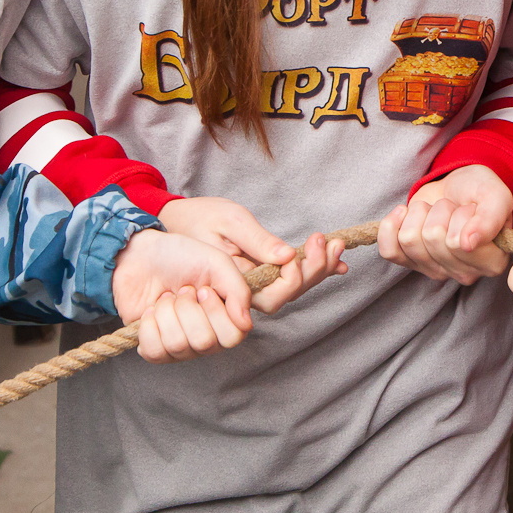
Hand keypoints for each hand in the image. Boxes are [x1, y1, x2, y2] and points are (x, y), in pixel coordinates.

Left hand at [112, 228, 259, 361]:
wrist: (142, 257)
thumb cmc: (181, 258)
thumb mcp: (217, 263)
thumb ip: (239, 290)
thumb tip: (246, 323)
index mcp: (227, 319)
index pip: (233, 337)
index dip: (215, 312)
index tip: (204, 289)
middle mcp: (207, 338)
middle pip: (203, 342)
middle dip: (187, 308)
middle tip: (182, 290)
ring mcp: (181, 347)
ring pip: (177, 345)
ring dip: (167, 312)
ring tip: (166, 297)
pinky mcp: (155, 350)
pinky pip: (154, 351)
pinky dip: (149, 325)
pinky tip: (151, 311)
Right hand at [155, 197, 345, 314]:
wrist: (176, 221)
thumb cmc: (198, 218)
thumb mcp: (229, 221)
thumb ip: (257, 241)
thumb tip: (286, 256)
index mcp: (232, 283)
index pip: (274, 294)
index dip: (295, 275)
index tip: (305, 245)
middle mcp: (243, 291)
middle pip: (288, 294)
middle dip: (314, 269)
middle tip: (331, 242)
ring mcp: (251, 284)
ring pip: (291, 288)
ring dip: (317, 268)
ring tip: (336, 246)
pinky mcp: (257, 273)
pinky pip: (287, 278)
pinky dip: (312, 267)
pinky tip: (334, 260)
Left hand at [377, 165, 512, 284]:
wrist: (459, 186)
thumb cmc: (480, 193)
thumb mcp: (496, 197)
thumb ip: (490, 219)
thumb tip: (468, 244)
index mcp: (492, 262)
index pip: (459, 244)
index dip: (461, 216)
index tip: (472, 210)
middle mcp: (465, 273)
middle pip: (432, 238)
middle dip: (440, 211)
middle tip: (453, 209)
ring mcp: (435, 270)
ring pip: (409, 240)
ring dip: (421, 213)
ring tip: (436, 211)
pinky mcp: (410, 261)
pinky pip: (388, 250)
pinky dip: (392, 225)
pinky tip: (406, 214)